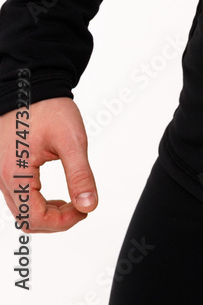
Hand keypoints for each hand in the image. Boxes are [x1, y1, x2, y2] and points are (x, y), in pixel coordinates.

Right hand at [0, 97, 97, 231]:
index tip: (84, 211)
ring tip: (72, 203)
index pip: (35, 218)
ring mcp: (1, 174)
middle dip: (56, 221)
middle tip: (81, 209)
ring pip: (21, 211)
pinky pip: (18, 197)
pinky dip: (37, 203)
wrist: (32, 86)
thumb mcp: (72, 140)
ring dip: (47, 214)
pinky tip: (56, 197)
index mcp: (15, 173)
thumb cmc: (49, 108)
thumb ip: (80, 175)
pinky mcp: (6, 168)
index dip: (62, 222)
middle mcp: (2, 177)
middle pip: (26, 220)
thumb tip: (89, 205)